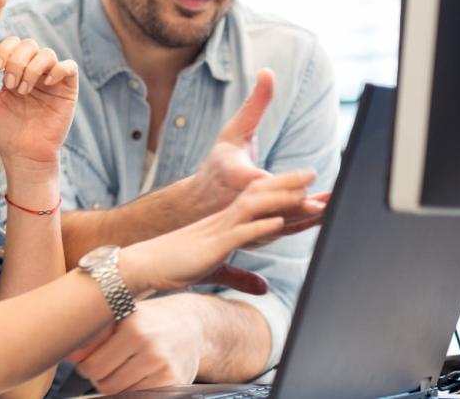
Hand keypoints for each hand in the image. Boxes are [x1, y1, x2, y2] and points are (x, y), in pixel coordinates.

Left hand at [0, 37, 78, 169]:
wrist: (23, 155)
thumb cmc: (4, 134)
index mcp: (15, 73)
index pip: (13, 44)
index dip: (5, 49)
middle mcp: (34, 73)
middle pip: (29, 44)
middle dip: (16, 61)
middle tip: (10, 84)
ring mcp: (51, 81)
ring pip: (47, 53)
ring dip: (32, 68)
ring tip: (23, 90)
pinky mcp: (68, 90)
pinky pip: (69, 67)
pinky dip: (57, 70)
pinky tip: (46, 84)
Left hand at [68, 295, 203, 394]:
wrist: (190, 324)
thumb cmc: (148, 319)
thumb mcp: (121, 316)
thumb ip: (94, 335)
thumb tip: (69, 355)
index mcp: (133, 327)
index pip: (92, 366)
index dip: (86, 366)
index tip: (90, 360)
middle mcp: (150, 347)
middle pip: (105, 384)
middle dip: (100, 378)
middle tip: (108, 366)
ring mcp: (164, 367)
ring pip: (121, 394)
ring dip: (117, 386)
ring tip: (125, 369)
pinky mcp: (174, 383)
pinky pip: (140, 397)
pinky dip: (134, 392)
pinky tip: (138, 377)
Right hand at [120, 171, 313, 295]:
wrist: (145, 264)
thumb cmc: (177, 266)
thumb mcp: (215, 270)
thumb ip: (242, 277)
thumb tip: (264, 288)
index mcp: (227, 222)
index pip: (259, 200)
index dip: (283, 191)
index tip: (309, 185)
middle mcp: (224, 219)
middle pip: (260, 194)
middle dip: (288, 183)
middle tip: (314, 171)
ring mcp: (219, 230)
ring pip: (254, 208)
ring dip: (281, 199)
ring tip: (306, 192)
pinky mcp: (213, 246)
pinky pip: (239, 233)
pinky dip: (260, 226)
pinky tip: (278, 222)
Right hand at [184, 69, 326, 237]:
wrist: (197, 204)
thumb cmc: (219, 164)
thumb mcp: (233, 131)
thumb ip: (255, 104)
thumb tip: (268, 72)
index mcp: (237, 177)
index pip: (265, 180)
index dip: (287, 181)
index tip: (309, 175)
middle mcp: (244, 202)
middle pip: (278, 204)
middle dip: (305, 203)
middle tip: (332, 199)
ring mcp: (253, 222)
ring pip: (285, 222)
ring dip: (310, 218)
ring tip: (334, 210)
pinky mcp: (260, 234)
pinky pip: (285, 231)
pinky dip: (305, 226)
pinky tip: (325, 219)